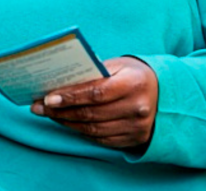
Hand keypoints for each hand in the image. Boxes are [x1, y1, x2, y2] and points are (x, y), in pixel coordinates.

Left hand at [30, 56, 158, 148]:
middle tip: (38, 107)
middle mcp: (137, 108)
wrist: (166, 93)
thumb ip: (93, 72)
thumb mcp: (118, 65)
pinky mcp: (135, 139)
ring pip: (94, 129)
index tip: (48, 98)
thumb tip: (60, 80)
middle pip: (91, 113)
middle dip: (60, 111)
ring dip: (67, 123)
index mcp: (133, 84)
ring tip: (48, 114)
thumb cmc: (133, 74)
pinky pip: (102, 139)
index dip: (70, 96)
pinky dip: (81, 131)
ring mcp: (137, 127)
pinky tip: (68, 123)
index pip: (96, 93)